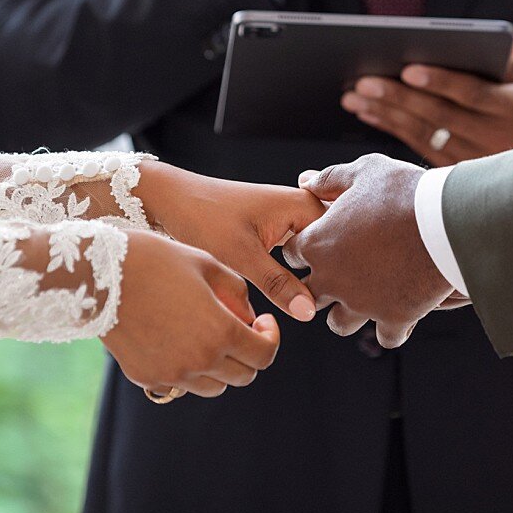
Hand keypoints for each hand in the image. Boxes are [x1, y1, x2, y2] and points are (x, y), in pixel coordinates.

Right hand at [102, 230, 280, 398]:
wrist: (98, 274)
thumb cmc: (156, 259)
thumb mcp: (207, 263)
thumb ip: (237, 293)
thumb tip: (250, 317)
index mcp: (220, 332)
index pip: (265, 355)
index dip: (271, 338)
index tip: (263, 322)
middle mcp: (199, 361)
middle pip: (243, 376)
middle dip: (250, 354)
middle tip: (240, 328)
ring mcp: (171, 374)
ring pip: (214, 386)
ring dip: (221, 366)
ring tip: (208, 335)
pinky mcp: (147, 377)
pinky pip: (180, 385)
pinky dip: (188, 370)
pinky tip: (178, 341)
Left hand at [138, 161, 323, 321]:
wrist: (169, 200)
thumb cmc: (201, 218)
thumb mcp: (240, 256)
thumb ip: (278, 284)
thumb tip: (310, 311)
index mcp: (303, 205)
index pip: (342, 243)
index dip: (341, 273)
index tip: (338, 298)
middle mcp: (302, 207)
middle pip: (334, 248)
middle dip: (331, 274)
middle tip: (333, 302)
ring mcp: (290, 217)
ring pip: (317, 253)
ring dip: (315, 273)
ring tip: (318, 297)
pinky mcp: (276, 229)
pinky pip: (301, 252)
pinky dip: (299, 270)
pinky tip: (295, 291)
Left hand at [284, 154, 452, 347]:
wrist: (448, 220)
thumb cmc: (404, 191)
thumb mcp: (365, 172)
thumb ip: (330, 179)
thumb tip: (306, 181)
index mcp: (319, 243)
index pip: (292, 254)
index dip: (307, 247)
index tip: (324, 243)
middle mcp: (333, 279)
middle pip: (311, 294)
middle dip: (323, 285)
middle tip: (345, 271)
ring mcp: (362, 303)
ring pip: (340, 324)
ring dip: (350, 313)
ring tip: (366, 299)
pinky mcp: (394, 318)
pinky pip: (386, 337)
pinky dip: (392, 328)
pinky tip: (400, 312)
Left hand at [341, 44, 512, 164]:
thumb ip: (509, 58)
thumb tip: (507, 39)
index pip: (474, 95)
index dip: (441, 81)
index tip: (407, 69)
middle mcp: (500, 140)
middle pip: (441, 117)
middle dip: (399, 98)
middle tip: (364, 82)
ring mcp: (477, 163)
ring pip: (425, 135)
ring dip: (386, 115)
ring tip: (355, 96)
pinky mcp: (458, 175)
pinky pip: (419, 149)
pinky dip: (392, 130)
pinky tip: (369, 114)